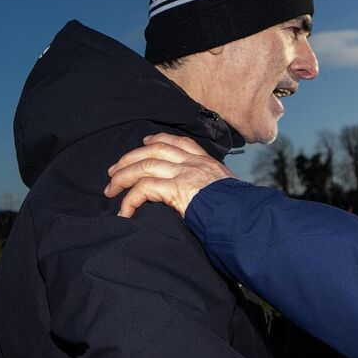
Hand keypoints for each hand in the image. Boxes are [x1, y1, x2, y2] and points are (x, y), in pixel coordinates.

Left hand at [104, 133, 234, 217]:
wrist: (247, 218)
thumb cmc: (241, 212)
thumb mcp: (230, 193)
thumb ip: (215, 191)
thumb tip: (209, 201)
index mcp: (208, 163)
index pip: (181, 143)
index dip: (159, 140)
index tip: (145, 142)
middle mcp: (195, 163)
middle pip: (156, 149)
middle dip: (130, 157)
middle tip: (114, 170)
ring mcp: (185, 173)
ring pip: (145, 165)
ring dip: (123, 176)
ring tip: (110, 190)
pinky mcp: (177, 188)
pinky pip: (144, 189)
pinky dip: (130, 200)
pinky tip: (124, 212)